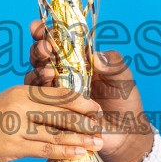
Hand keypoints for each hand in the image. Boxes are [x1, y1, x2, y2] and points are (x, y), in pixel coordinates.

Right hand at [0, 85, 102, 161]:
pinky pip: (44, 147)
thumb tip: (53, 113)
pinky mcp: (12, 145)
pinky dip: (65, 150)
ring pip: (56, 130)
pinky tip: (79, 153)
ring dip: (81, 137)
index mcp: (20, 91)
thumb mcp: (5, 106)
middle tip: (103, 125)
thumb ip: (28, 107)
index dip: (79, 100)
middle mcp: (19, 105)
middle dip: (86, 119)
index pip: (56, 93)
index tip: (96, 106)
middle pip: (61, 111)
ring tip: (98, 142)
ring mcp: (15, 125)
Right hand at [26, 20, 153, 161]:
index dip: (45, 32)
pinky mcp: (52, 113)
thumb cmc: (125, 103)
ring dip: (38, 71)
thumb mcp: (123, 79)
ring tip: (48, 71)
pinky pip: (39, 101)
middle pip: (40, 57)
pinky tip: (47, 86)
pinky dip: (39, 92)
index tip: (39, 27)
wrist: (124, 134)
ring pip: (35, 78)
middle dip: (39, 49)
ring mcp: (55, 94)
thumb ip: (114, 63)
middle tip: (46, 48)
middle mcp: (62, 75)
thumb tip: (96, 56)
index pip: (58, 42)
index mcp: (78, 61)